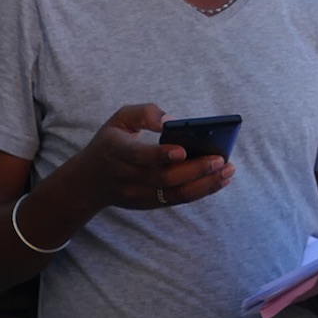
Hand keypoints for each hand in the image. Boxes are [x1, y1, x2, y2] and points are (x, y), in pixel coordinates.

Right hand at [79, 103, 234, 210]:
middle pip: (165, 177)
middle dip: (196, 169)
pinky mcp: (148, 204)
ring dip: (206, 183)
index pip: (139, 156)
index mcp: (115, 151)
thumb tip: (171, 120)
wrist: (88, 182)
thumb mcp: (118, 120)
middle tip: (221, 159)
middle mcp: (126, 176)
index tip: (183, 150)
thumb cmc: (110, 144)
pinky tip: (220, 180)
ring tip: (228, 171)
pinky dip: (201, 191)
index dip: (161, 154)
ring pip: (175, 193)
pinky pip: (178, 199)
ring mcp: (138, 194)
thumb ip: (143, 113)